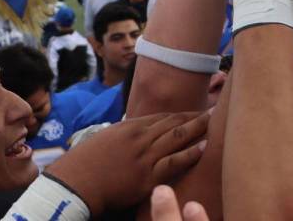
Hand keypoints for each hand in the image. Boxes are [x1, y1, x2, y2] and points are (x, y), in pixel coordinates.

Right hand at [47, 112, 209, 215]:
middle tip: (216, 111)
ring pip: (177, 137)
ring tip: (216, 121)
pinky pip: (173, 162)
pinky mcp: (147, 176)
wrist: (76, 181)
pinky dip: (190, 153)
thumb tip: (140, 131)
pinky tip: (205, 147)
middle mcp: (141, 137)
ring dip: (199, 128)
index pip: (164, 117)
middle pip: (175, 123)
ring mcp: (145, 156)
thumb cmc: (87, 162)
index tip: (199, 111)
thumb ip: (127, 134)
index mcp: (131, 127)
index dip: (184, 114)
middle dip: (196, 116)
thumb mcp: (108, 138)